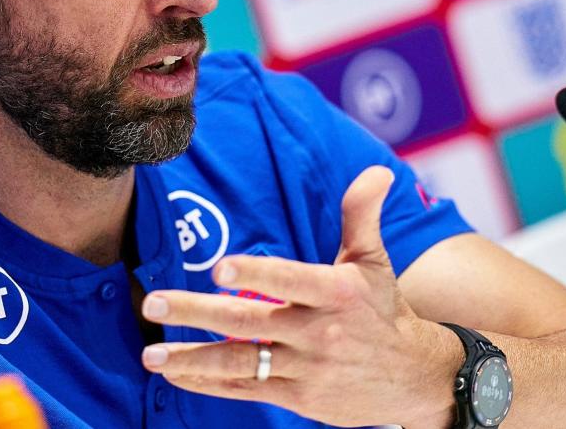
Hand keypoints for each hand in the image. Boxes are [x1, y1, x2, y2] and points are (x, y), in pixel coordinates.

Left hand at [139, 165, 463, 427]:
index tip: (220, 268)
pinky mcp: (297, 396)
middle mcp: (318, 332)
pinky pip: (246, 389)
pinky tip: (177, 374)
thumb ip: (362, 214)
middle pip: (248, 322)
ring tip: (152, 354)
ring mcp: (305, 368)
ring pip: (240, 362)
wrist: (412, 377)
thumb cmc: (383, 308)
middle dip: (196, 313)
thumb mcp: (374, 260)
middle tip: (153, 303)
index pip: (290, 280)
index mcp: (335, 293)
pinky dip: (209, 382)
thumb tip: (378, 170)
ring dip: (193, 358)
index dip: (256, 274)